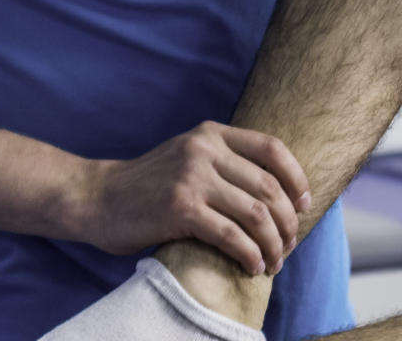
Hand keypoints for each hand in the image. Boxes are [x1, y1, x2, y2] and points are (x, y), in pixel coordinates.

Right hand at [68, 122, 310, 276]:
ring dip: (273, 245)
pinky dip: (249, 255)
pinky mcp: (180, 208)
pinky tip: (252, 267)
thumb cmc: (147, 187)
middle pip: (269, 188)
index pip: (273, 148)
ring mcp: (192, 177)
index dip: (296, 179)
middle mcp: (204, 149)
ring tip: (272, 262)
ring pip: (256, 214)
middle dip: (287, 224)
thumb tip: (278, 196)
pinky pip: (231, 236)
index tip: (303, 206)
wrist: (97, 198)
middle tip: (287, 247)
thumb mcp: (187, 158)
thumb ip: (224, 164)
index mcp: (211, 134)